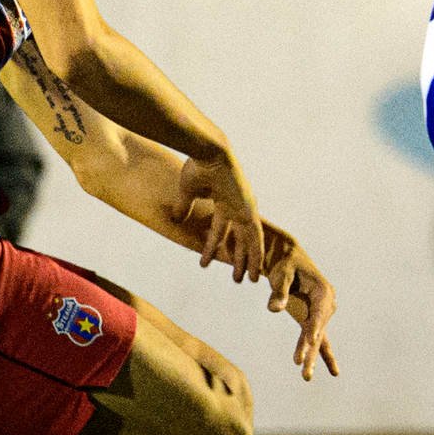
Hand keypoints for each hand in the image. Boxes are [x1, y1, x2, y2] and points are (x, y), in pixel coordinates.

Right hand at [178, 154, 262, 279]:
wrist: (209, 153)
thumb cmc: (198, 165)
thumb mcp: (188, 191)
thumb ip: (184, 205)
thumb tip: (176, 218)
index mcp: (223, 199)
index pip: (219, 228)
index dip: (213, 245)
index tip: (205, 262)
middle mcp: (237, 206)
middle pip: (239, 238)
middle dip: (237, 258)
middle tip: (235, 277)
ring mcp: (246, 208)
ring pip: (249, 242)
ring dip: (248, 261)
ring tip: (247, 281)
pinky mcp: (249, 211)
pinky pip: (256, 238)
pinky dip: (257, 254)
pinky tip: (257, 269)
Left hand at [263, 227, 338, 381]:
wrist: (287, 259)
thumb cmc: (284, 264)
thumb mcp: (281, 275)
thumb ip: (279, 292)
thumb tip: (274, 309)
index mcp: (324, 291)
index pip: (320, 312)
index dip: (315, 326)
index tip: (310, 340)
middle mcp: (327, 305)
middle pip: (318, 330)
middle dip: (310, 349)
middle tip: (301, 366)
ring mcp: (321, 314)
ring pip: (316, 339)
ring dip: (310, 357)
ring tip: (305, 378)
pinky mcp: (313, 320)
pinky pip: (319, 340)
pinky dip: (322, 355)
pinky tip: (334, 373)